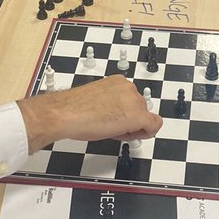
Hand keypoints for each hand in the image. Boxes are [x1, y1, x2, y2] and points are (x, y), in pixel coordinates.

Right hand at [18, 73, 162, 153]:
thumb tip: (118, 114)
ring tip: (113, 132)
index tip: (116, 121)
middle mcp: (128, 88)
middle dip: (131, 121)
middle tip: (114, 130)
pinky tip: (133, 136)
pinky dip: (147, 133)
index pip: (132, 100)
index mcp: (118, 82)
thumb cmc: (74, 108)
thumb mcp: (97, 99)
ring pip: (145, 118)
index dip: (125, 114)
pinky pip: (153, 125)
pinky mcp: (137, 116)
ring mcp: (134, 101)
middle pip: (140, 108)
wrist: (65, 114)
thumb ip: (112, 103)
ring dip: (134, 127)